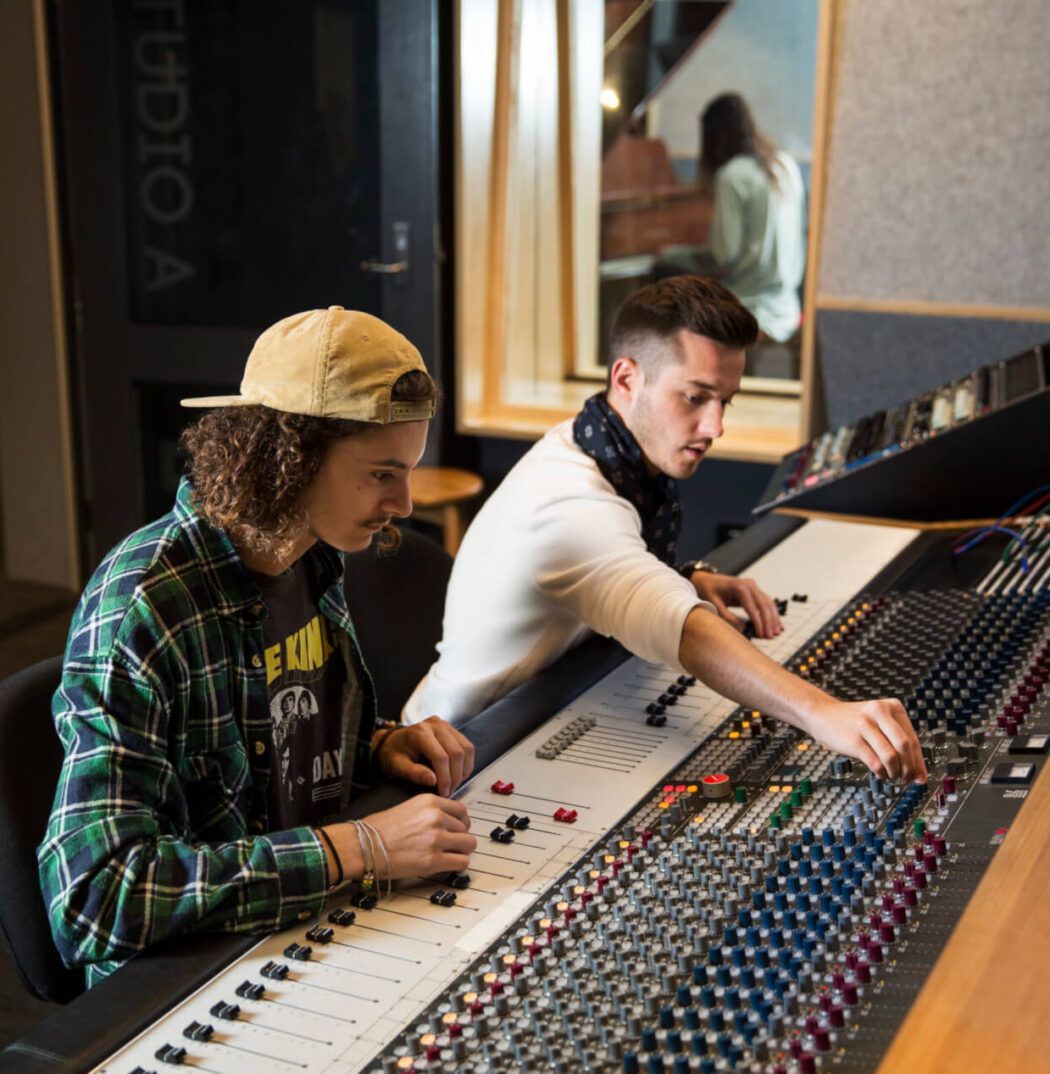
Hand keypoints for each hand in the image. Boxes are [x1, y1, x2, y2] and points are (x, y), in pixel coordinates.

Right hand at [328, 796, 476, 879]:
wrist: (363, 845)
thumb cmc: (377, 829)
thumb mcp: (408, 807)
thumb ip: (429, 812)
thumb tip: (446, 821)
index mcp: (430, 802)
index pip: (462, 810)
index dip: (460, 822)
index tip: (456, 829)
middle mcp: (436, 817)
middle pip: (466, 828)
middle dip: (460, 837)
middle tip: (452, 845)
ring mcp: (436, 839)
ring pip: (469, 844)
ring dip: (461, 851)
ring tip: (451, 855)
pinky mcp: (433, 860)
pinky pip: (462, 862)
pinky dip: (458, 866)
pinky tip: (449, 866)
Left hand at [375, 716, 474, 795]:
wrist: (392, 742)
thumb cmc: (393, 753)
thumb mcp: (397, 766)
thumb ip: (414, 773)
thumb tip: (432, 780)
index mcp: (420, 732)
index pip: (441, 757)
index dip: (445, 777)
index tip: (443, 792)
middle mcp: (435, 725)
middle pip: (456, 752)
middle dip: (456, 776)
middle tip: (450, 790)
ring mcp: (445, 726)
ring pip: (466, 749)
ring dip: (464, 769)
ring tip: (454, 783)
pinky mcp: (451, 730)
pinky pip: (467, 746)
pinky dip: (466, 762)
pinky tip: (458, 773)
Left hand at [693, 572, 782, 638]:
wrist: (707, 580)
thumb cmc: (710, 591)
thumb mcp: (714, 604)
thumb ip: (727, 617)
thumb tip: (741, 629)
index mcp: (739, 587)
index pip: (752, 607)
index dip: (758, 622)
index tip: (761, 634)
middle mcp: (749, 584)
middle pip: (764, 604)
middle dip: (769, 621)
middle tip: (771, 635)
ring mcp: (753, 586)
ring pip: (768, 603)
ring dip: (773, 618)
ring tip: (777, 631)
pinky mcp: (754, 590)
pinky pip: (766, 602)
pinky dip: (772, 613)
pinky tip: (776, 623)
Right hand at [803, 696, 926, 782]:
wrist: (821, 714)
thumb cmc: (854, 722)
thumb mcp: (879, 722)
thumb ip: (898, 741)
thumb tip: (919, 773)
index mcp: (892, 706)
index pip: (912, 738)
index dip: (918, 761)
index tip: (920, 776)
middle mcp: (879, 712)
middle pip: (905, 746)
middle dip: (909, 768)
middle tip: (907, 779)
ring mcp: (865, 725)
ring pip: (891, 757)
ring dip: (895, 772)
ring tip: (892, 775)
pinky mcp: (853, 740)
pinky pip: (875, 763)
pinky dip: (882, 773)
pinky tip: (880, 773)